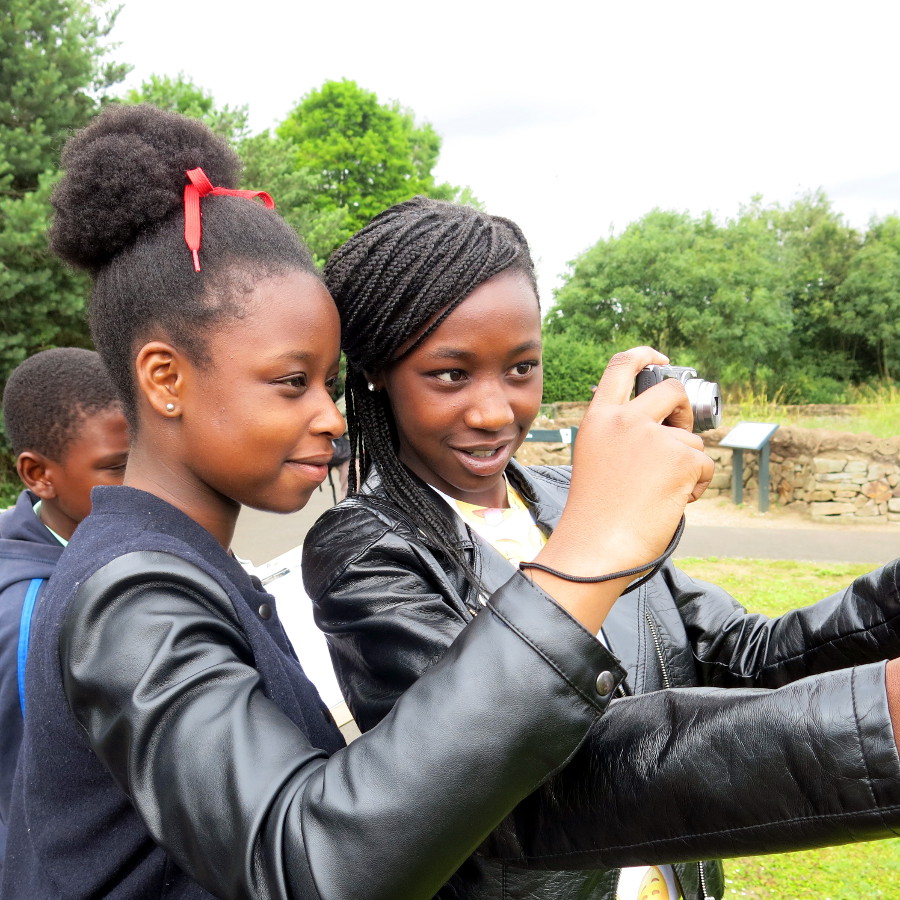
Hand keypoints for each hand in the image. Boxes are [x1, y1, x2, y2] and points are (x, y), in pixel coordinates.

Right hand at [530, 347, 713, 631]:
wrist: (598, 547)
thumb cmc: (595, 514)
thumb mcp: (596, 458)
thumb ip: (619, 434)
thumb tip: (663, 424)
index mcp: (598, 419)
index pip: (622, 366)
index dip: (646, 355)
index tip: (662, 359)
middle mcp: (624, 420)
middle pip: (671, 391)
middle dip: (683, 411)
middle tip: (680, 435)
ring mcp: (654, 437)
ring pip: (692, 440)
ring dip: (687, 465)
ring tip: (660, 494)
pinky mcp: (681, 459)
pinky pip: (704, 464)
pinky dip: (696, 485)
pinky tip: (672, 502)